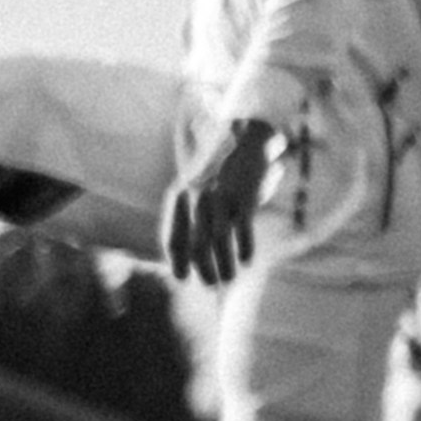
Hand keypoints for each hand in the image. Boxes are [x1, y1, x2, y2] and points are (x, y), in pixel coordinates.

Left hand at [166, 109, 286, 292]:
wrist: (244, 136)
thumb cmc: (220, 168)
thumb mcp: (197, 186)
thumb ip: (191, 212)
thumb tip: (192, 248)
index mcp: (179, 197)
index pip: (172, 237)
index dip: (176, 260)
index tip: (181, 278)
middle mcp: (196, 198)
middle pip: (195, 243)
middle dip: (203, 268)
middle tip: (210, 284)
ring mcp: (220, 197)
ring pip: (218, 240)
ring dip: (224, 264)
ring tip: (229, 278)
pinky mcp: (242, 196)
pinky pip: (242, 228)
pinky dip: (244, 247)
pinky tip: (247, 259)